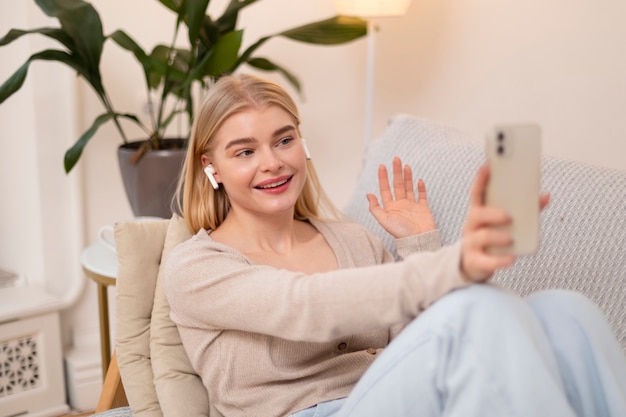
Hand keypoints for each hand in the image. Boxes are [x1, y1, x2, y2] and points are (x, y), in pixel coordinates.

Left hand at [367, 157, 436, 237]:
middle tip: (396, 159)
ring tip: (406, 166)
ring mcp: (412, 206)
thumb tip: (368, 194)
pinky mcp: (423, 208)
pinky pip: (422, 196)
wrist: (418, 240)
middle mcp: (400, 205)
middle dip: (396, 172)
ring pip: (409, 188)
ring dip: (407, 177)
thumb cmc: (401, 232)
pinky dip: (421, 188)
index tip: (382, 166)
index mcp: (390, 207)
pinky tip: (419, 180)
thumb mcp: (384, 220)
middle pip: (397, 185)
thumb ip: (375, 208)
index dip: (383, 178)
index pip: (385, 189)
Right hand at [460, 165, 549, 281]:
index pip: (477, 193)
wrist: (475, 264)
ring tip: (510, 238)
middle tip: (508, 216)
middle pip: (476, 214)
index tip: (487, 167)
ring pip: (481, 236)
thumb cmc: (493, 238)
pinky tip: (511, 258)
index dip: (481, 180)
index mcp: (480, 212)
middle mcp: (472, 226)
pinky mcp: (474, 261)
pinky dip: (499, 260)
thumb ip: (524, 210)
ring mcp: (471, 243)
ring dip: (497, 236)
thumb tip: (545, 197)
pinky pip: (486, 261)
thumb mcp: (504, 223)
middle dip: (492, 214)